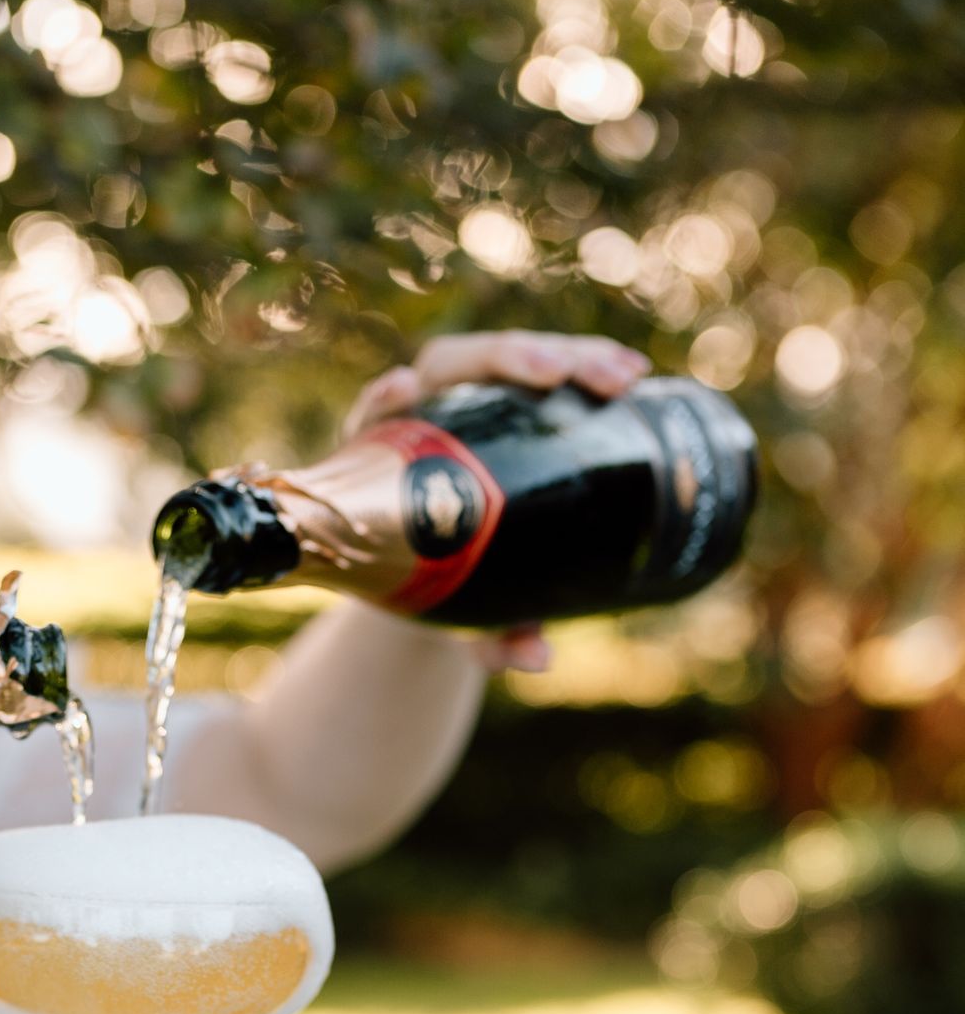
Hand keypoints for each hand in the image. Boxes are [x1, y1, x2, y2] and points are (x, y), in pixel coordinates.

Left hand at [343, 330, 650, 675]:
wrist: (452, 570)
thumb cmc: (442, 590)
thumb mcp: (460, 617)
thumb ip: (489, 639)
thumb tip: (538, 658)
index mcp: (388, 458)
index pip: (382, 410)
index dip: (387, 398)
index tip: (407, 391)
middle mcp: (426, 412)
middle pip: (459, 364)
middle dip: (514, 358)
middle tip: (567, 378)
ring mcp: (472, 396)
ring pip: (513, 356)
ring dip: (569, 355)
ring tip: (625, 377)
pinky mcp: (512, 396)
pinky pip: (552, 368)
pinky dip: (587, 364)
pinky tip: (631, 377)